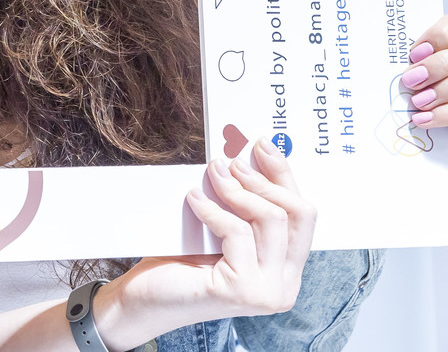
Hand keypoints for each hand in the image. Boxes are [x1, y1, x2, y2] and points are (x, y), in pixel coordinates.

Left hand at [99, 141, 315, 345]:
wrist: (146, 301)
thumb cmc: (180, 265)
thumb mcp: (220, 232)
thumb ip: (241, 210)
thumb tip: (243, 160)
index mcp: (285, 270)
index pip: (302, 216)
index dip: (284, 177)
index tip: (263, 146)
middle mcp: (284, 285)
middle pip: (298, 215)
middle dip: (265, 180)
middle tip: (233, 161)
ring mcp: (268, 291)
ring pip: (271, 219)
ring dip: (238, 190)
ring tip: (213, 174)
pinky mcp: (243, 290)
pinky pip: (237, 232)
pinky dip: (214, 209)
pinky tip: (193, 199)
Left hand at [403, 13, 447, 160]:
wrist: (427, 142)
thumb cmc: (416, 100)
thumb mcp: (413, 75)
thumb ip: (414, 62)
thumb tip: (399, 61)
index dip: (440, 35)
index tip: (414, 53)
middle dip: (439, 64)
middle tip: (412, 79)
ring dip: (443, 90)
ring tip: (417, 101)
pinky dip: (445, 114)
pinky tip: (423, 119)